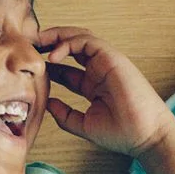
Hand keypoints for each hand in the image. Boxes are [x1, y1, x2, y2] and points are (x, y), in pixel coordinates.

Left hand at [36, 26, 174, 156]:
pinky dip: (68, 43)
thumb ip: (64, 114)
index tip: (29, 67)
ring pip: (78, 37)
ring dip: (56, 36)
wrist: (145, 136)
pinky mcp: (113, 58)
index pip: (66, 68)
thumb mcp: (83, 124)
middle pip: (71, 46)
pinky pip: (87, 41)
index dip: (47, 65)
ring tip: (37, 42)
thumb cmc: (121, 133)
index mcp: (93, 85)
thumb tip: (46, 102)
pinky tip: (53, 56)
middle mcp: (99, 70)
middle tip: (29, 46)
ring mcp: (106, 62)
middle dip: (49, 43)